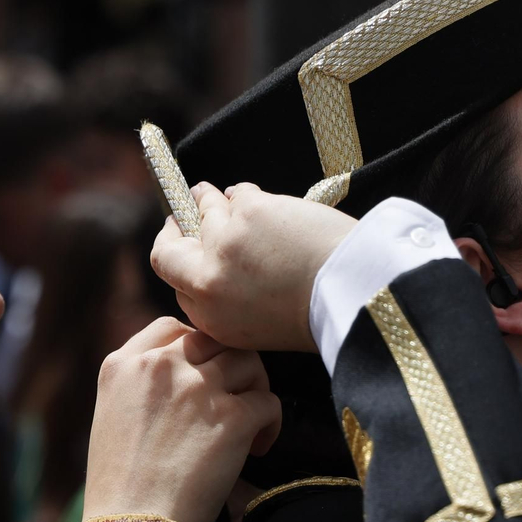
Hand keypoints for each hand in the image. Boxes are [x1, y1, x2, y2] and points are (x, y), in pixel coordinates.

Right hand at [82, 317, 281, 521]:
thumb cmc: (119, 487)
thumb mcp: (110, 416)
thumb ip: (143, 386)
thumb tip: (185, 379)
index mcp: (123, 365)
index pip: (171, 327)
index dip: (195, 347)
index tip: (202, 375)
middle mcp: (160, 366)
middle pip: (214, 339)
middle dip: (228, 364)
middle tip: (233, 397)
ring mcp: (197, 387)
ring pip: (247, 361)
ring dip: (253, 388)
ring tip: (248, 422)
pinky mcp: (231, 416)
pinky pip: (268, 401)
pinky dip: (270, 423)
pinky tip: (257, 447)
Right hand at [151, 182, 356, 352]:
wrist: (355, 292)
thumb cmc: (322, 314)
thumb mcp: (261, 329)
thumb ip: (230, 303)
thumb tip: (222, 272)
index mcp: (213, 318)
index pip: (177, 283)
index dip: (183, 262)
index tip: (188, 246)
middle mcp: (208, 283)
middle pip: (166, 249)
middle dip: (173, 227)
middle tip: (180, 214)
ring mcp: (224, 242)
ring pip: (202, 208)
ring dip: (209, 199)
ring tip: (214, 194)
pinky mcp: (247, 211)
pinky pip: (238, 192)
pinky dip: (249, 196)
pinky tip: (267, 204)